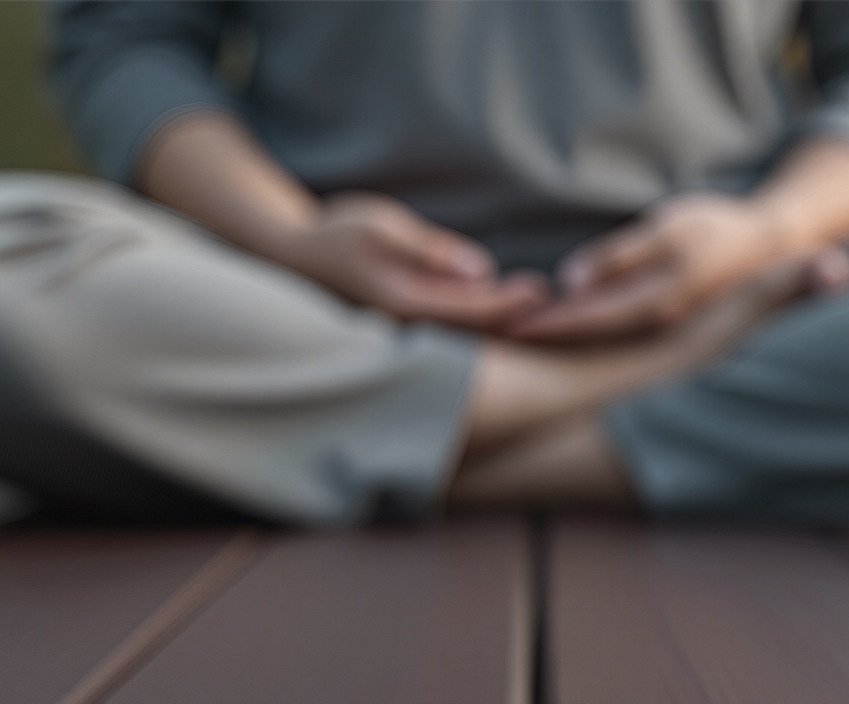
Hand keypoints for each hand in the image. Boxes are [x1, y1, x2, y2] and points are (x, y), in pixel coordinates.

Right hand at [269, 192, 548, 330]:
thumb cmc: (339, 231)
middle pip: (475, 329)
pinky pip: (451, 327)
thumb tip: (480, 270)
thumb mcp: (383, 226)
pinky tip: (504, 305)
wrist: (295, 255)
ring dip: (502, 321)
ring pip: (465, 333)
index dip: (510, 302)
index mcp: (403, 304)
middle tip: (553, 301)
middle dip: (514, 316)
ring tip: (539, 305)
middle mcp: (406, 328)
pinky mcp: (406, 325)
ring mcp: (405, 331)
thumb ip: (431, 250)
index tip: (541, 290)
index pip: (471, 309)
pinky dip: (480, 318)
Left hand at [506, 194, 848, 342]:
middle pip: (578, 343)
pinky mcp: (648, 344)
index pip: (586, 322)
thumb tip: (569, 283)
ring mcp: (650, 346)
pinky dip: (565, 338)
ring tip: (494, 344)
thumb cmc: (716, 231)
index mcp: (654, 307)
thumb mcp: (670, 230)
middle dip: (533, 342)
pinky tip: (531, 334)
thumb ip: (620, 258)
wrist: (768, 253)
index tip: (500, 329)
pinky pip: (598, 342)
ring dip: (544, 342)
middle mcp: (648, 337)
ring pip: (586, 347)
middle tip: (481, 345)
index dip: (543, 325)